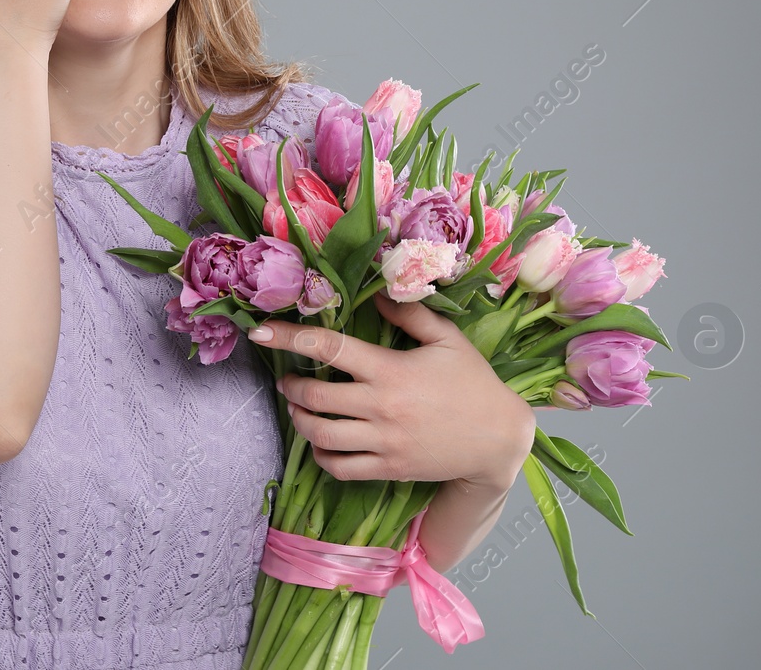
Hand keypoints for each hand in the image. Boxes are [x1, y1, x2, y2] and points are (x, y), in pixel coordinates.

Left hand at [249, 291, 535, 491]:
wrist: (499, 440)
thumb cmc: (473, 383)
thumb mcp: (447, 339)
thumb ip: (409, 314)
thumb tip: (376, 290)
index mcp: (391, 369)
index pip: (329, 348)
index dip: (289, 338)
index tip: (261, 333)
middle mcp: (381, 406)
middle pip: (315, 395)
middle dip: (291, 385)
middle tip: (287, 378)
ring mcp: (383, 441)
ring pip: (320, 435)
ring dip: (300, 420)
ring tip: (297, 408)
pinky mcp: (388, 468)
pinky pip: (339, 467)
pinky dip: (321, 456)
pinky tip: (321, 442)